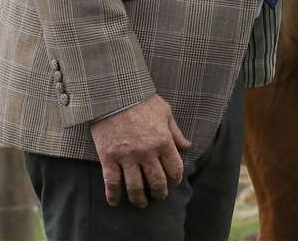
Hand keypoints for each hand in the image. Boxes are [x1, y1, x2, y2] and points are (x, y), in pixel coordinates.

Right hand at [88, 93, 191, 207]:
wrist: (114, 94)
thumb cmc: (142, 100)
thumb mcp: (165, 112)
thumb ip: (176, 132)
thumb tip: (188, 146)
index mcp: (163, 141)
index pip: (174, 169)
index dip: (175, 179)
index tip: (173, 183)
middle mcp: (147, 152)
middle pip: (157, 182)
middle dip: (160, 193)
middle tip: (159, 197)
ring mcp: (127, 157)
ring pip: (135, 187)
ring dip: (139, 199)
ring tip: (141, 203)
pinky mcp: (109, 158)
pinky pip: (112, 182)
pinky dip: (113, 195)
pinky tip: (115, 202)